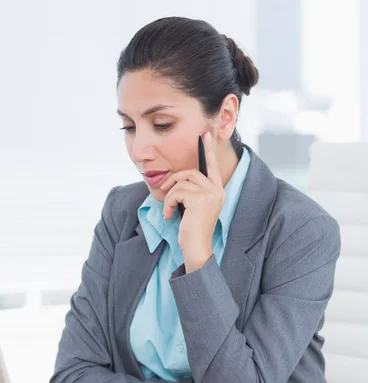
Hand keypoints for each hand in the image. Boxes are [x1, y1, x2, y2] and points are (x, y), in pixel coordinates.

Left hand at [160, 132, 225, 268]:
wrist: (196, 247)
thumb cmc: (192, 230)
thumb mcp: (194, 207)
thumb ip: (192, 191)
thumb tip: (178, 178)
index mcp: (218, 191)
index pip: (212, 166)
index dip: (208, 150)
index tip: (205, 135)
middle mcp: (217, 191)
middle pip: (191, 172)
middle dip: (174, 179)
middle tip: (164, 190)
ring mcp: (210, 194)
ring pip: (182, 182)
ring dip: (170, 195)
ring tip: (169, 209)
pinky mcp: (200, 200)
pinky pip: (176, 192)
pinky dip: (168, 203)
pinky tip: (169, 215)